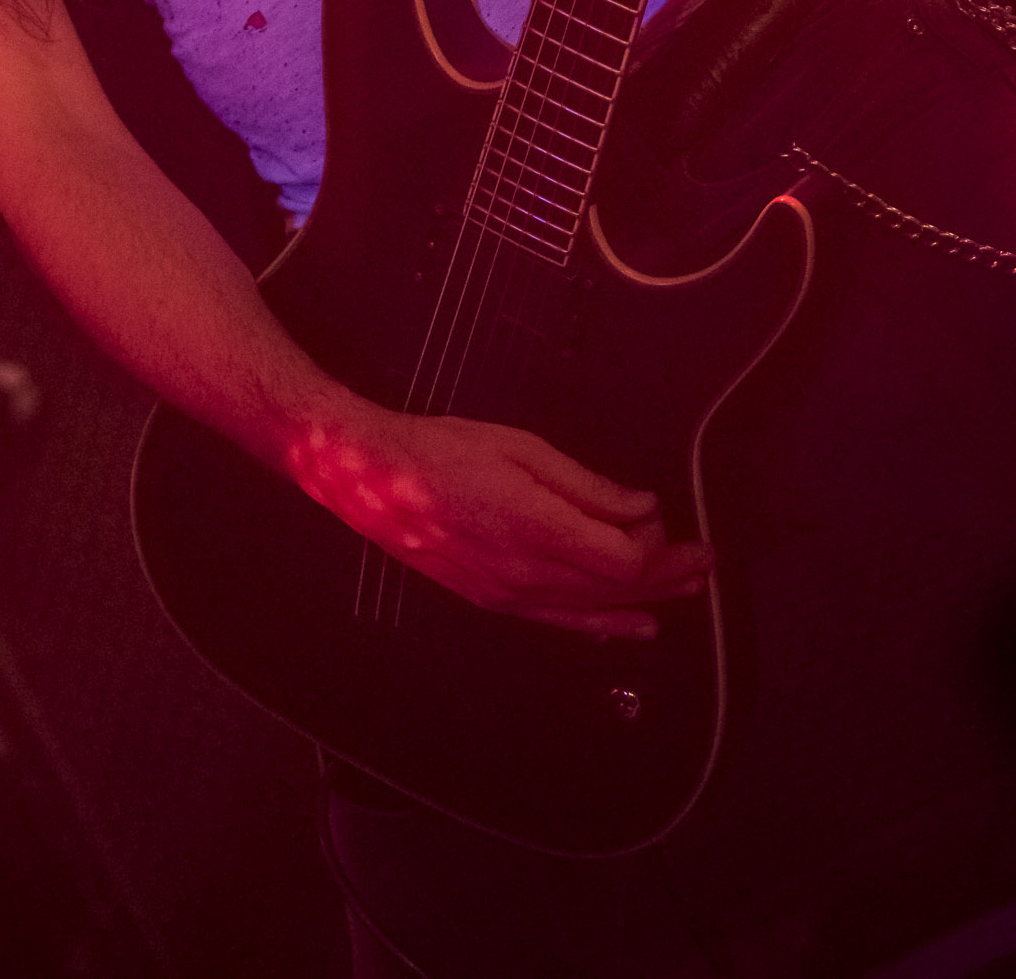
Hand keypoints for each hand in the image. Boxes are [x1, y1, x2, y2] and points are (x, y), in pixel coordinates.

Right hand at [290, 408, 710, 639]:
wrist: (373, 479)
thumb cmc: (442, 451)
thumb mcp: (521, 447)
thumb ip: (586, 485)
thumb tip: (641, 506)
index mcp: (536, 525)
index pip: (623, 558)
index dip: (654, 544)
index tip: (662, 518)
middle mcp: (526, 571)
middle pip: (616, 589)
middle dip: (666, 577)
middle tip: (703, 562)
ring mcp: (509, 594)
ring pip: (593, 612)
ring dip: (644, 603)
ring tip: (684, 593)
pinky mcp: (494, 602)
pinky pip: (560, 623)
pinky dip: (602, 627)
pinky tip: (630, 627)